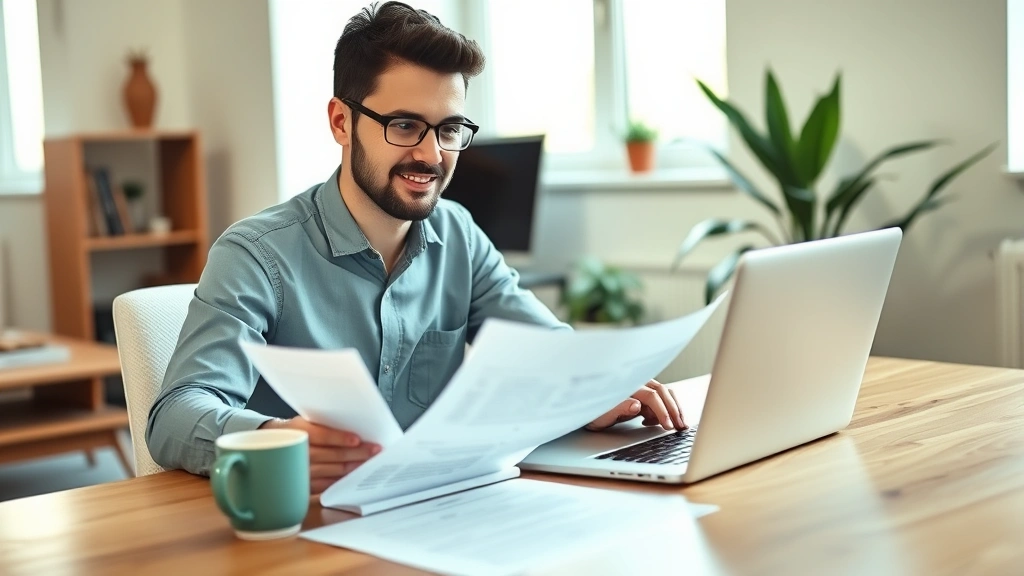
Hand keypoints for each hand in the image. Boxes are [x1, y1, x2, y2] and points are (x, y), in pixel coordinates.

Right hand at [260, 417, 380, 494]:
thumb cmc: (296, 431)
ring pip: (331, 472)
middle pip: (331, 455)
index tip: (357, 439)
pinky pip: (327, 485)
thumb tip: (354, 426)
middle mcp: (297, 453)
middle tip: (374, 451)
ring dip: (353, 468)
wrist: (272, 446)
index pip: (322, 435)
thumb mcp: (305, 420)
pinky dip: (342, 481)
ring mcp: (300, 473)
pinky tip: (354, 476)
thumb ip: (325, 424)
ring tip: (369, 464)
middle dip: (356, 453)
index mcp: (298, 432)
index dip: (340, 438)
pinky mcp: (303, 486)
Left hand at [585, 379, 685, 431]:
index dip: (662, 411)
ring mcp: (639, 388)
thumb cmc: (589, 411)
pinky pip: (657, 399)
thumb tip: (637, 405)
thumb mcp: (600, 414)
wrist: (582, 408)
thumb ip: (618, 408)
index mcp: (625, 387)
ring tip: (680, 424)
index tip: (668, 426)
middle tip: (681, 427)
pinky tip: (660, 423)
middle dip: (674, 409)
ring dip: (673, 408)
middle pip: (662, 392)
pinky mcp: (640, 395)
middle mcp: (634, 384)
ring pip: (663, 393)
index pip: (651, 396)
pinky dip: (665, 409)